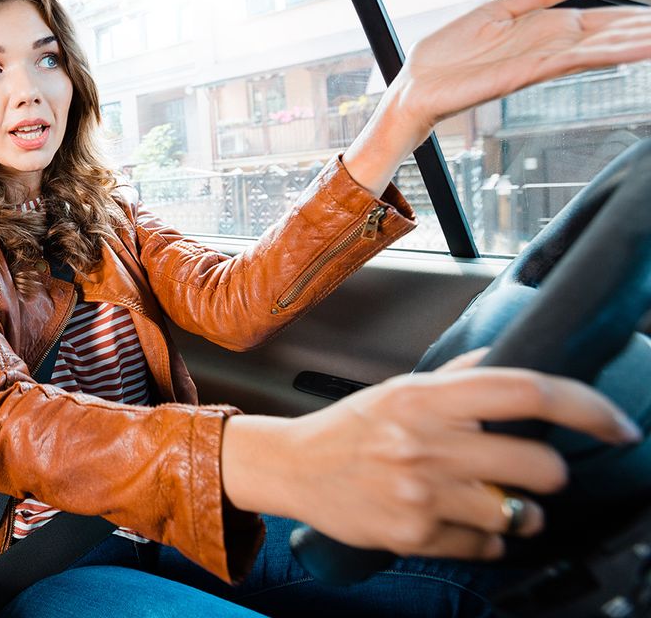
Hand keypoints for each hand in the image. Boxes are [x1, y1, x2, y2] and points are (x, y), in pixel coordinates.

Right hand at [220, 349, 641, 559]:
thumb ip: (456, 379)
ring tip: (490, 499)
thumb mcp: (398, 390)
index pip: (526, 392)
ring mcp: (422, 493)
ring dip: (520, 511)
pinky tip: (456, 519)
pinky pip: (487, 546)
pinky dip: (484, 538)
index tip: (615, 424)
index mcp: (426, 398)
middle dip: (547, 474)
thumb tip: (506, 361)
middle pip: (541, 465)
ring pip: (520, 513)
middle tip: (529, 471)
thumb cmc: (348, 428)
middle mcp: (427, 444)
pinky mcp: (415, 535)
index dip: (584, 407)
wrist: (292, 468)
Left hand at [344, 0, 650, 193]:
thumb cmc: (450, 56)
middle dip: (642, 31)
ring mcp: (537, 62)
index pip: (603, 21)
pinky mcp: (521, 74)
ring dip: (634, 43)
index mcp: (544, 31)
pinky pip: (569, 61)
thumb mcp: (502, 9)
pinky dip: (602, 54)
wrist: (415, 87)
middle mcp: (547, 48)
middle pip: (608, 36)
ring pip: (598, 49)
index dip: (634, 18)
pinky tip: (630, 49)